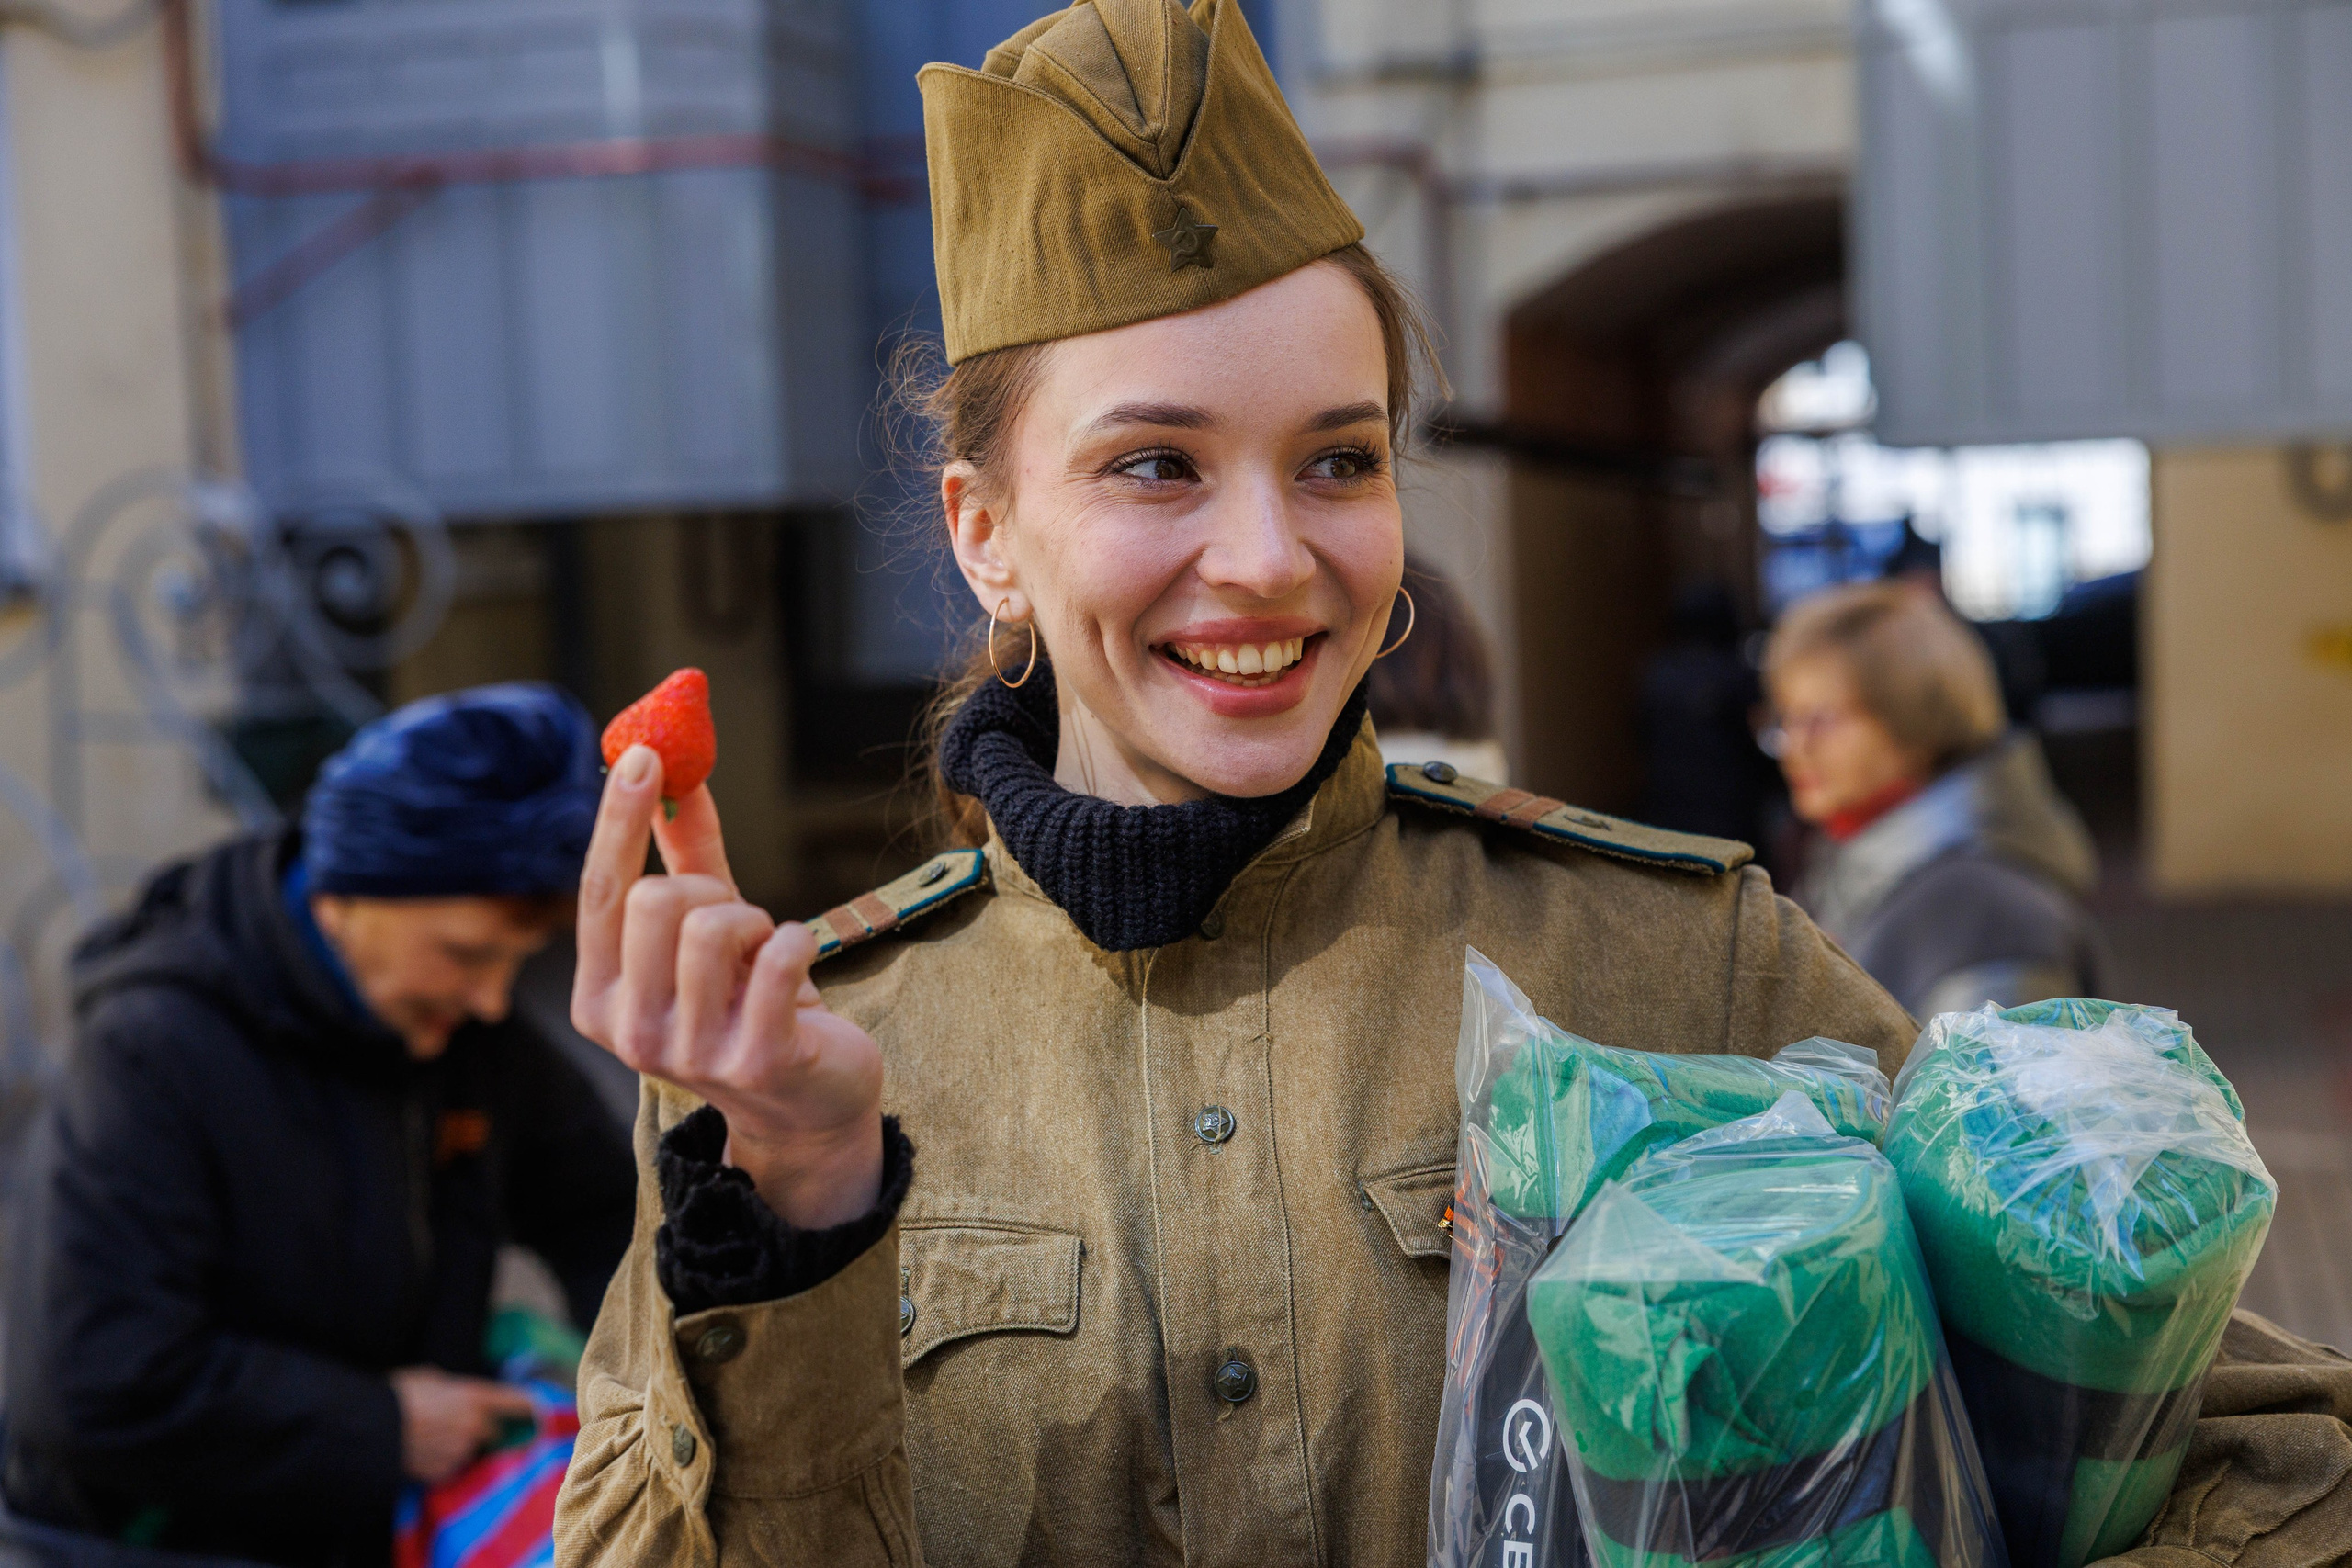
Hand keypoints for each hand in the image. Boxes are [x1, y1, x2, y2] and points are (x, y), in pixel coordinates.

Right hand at [390, 1367, 533, 1484]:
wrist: (369, 1428)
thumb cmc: (397, 1395)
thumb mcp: (430, 1379)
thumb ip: (455, 1390)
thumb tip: (459, 1397)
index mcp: (475, 1397)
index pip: (516, 1401)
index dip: (528, 1406)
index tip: (536, 1411)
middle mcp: (475, 1426)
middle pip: (493, 1432)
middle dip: (483, 1431)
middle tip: (456, 1425)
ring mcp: (461, 1452)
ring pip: (470, 1451)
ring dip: (460, 1447)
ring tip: (429, 1438)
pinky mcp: (445, 1472)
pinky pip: (451, 1467)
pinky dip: (442, 1463)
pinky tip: (421, 1452)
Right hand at [571, 744, 884, 1226]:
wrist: (808, 1105)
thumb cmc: (750, 1009)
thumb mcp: (709, 936)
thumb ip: (688, 859)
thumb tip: (677, 774)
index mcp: (599, 997)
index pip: (599, 891)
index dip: (620, 817)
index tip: (647, 754)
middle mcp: (629, 1031)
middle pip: (657, 899)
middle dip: (711, 891)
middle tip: (737, 927)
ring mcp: (688, 1052)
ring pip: (711, 923)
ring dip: (754, 921)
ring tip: (763, 955)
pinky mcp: (755, 1060)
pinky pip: (777, 955)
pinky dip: (796, 941)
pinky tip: (797, 964)